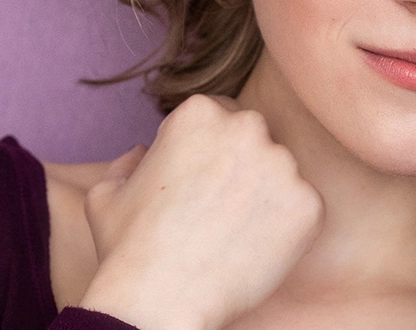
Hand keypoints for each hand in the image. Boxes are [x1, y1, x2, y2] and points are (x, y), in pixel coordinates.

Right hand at [79, 94, 323, 329]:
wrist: (160, 303)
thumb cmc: (128, 249)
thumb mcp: (107, 194)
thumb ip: (128, 162)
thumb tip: (142, 153)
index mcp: (201, 112)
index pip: (221, 116)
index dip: (211, 151)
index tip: (202, 182)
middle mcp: (247, 126)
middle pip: (255, 137)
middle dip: (243, 164)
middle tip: (221, 208)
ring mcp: (282, 163)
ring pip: (281, 172)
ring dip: (266, 194)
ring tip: (236, 234)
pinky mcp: (308, 202)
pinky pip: (304, 207)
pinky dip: (288, 227)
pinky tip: (257, 250)